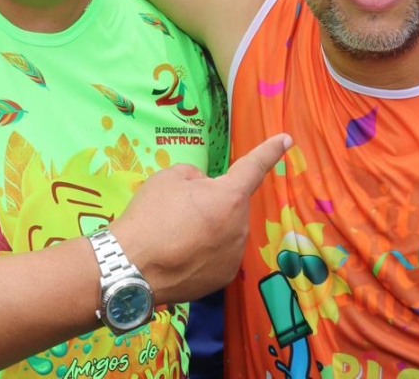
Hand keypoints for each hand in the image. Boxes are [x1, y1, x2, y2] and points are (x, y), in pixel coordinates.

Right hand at [110, 134, 290, 304]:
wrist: (131, 268)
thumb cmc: (150, 216)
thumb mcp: (170, 178)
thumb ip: (197, 177)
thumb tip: (205, 190)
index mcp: (229, 197)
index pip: (254, 167)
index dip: (271, 151)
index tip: (287, 140)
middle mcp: (240, 227)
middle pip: (233, 205)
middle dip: (215, 203)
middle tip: (181, 211)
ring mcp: (234, 256)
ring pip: (228, 231)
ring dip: (212, 228)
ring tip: (177, 237)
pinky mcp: (224, 278)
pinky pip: (221, 254)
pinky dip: (206, 252)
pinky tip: (181, 256)